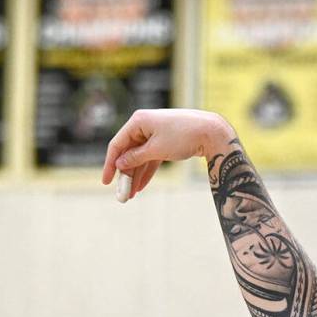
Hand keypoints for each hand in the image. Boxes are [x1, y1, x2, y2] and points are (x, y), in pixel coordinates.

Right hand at [101, 108, 232, 200]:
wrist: (211, 132)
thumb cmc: (183, 136)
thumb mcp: (156, 150)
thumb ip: (136, 158)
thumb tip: (120, 164)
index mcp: (137, 122)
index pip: (117, 145)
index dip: (110, 165)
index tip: (106, 182)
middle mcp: (144, 126)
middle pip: (128, 154)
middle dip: (125, 175)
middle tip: (122, 194)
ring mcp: (155, 134)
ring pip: (140, 158)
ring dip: (135, 176)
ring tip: (131, 195)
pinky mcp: (165, 142)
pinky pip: (151, 159)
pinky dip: (147, 172)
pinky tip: (141, 187)